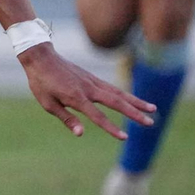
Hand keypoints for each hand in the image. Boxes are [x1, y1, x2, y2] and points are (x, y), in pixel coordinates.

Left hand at [18, 43, 155, 139]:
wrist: (41, 57)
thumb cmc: (41, 83)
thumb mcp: (48, 104)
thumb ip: (67, 119)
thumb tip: (81, 134)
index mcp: (76, 97)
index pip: (97, 116)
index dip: (111, 127)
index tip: (125, 137)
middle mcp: (88, 88)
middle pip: (116, 102)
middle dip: (135, 113)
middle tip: (151, 122)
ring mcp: (92, 81)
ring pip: (119, 93)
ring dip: (136, 101)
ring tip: (153, 109)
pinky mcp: (92, 78)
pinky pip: (112, 88)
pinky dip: (125, 94)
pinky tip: (134, 100)